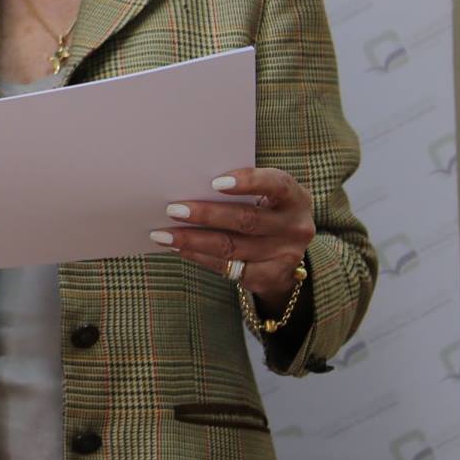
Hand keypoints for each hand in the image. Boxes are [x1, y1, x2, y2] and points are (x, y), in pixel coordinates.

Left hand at [151, 168, 315, 313]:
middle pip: (246, 220)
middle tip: (173, 209)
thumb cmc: (265, 210)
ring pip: (231, 247)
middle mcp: (295, 227)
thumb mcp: (266, 195)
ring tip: (163, 234)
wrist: (286, 251)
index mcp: (295, 197)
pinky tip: (178, 249)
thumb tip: (189, 184)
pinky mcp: (269, 277)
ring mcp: (285, 256)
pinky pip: (227, 268)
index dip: (247, 182)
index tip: (214, 182)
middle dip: (206, 214)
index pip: (276, 184)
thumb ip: (240, 189)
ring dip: (193, 240)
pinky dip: (199, 257)